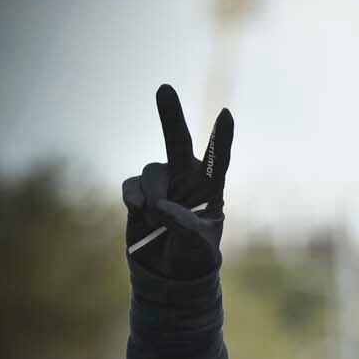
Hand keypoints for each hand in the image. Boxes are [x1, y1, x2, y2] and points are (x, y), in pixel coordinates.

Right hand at [122, 85, 233, 278]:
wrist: (169, 270)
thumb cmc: (194, 255)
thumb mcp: (197, 245)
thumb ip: (184, 226)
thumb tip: (161, 206)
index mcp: (210, 187)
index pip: (217, 159)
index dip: (221, 138)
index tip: (226, 114)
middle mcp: (186, 177)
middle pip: (177, 141)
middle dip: (170, 115)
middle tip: (163, 88)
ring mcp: (162, 182)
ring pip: (151, 172)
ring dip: (153, 196)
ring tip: (158, 220)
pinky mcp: (139, 192)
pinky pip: (132, 184)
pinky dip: (134, 197)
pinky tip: (140, 212)